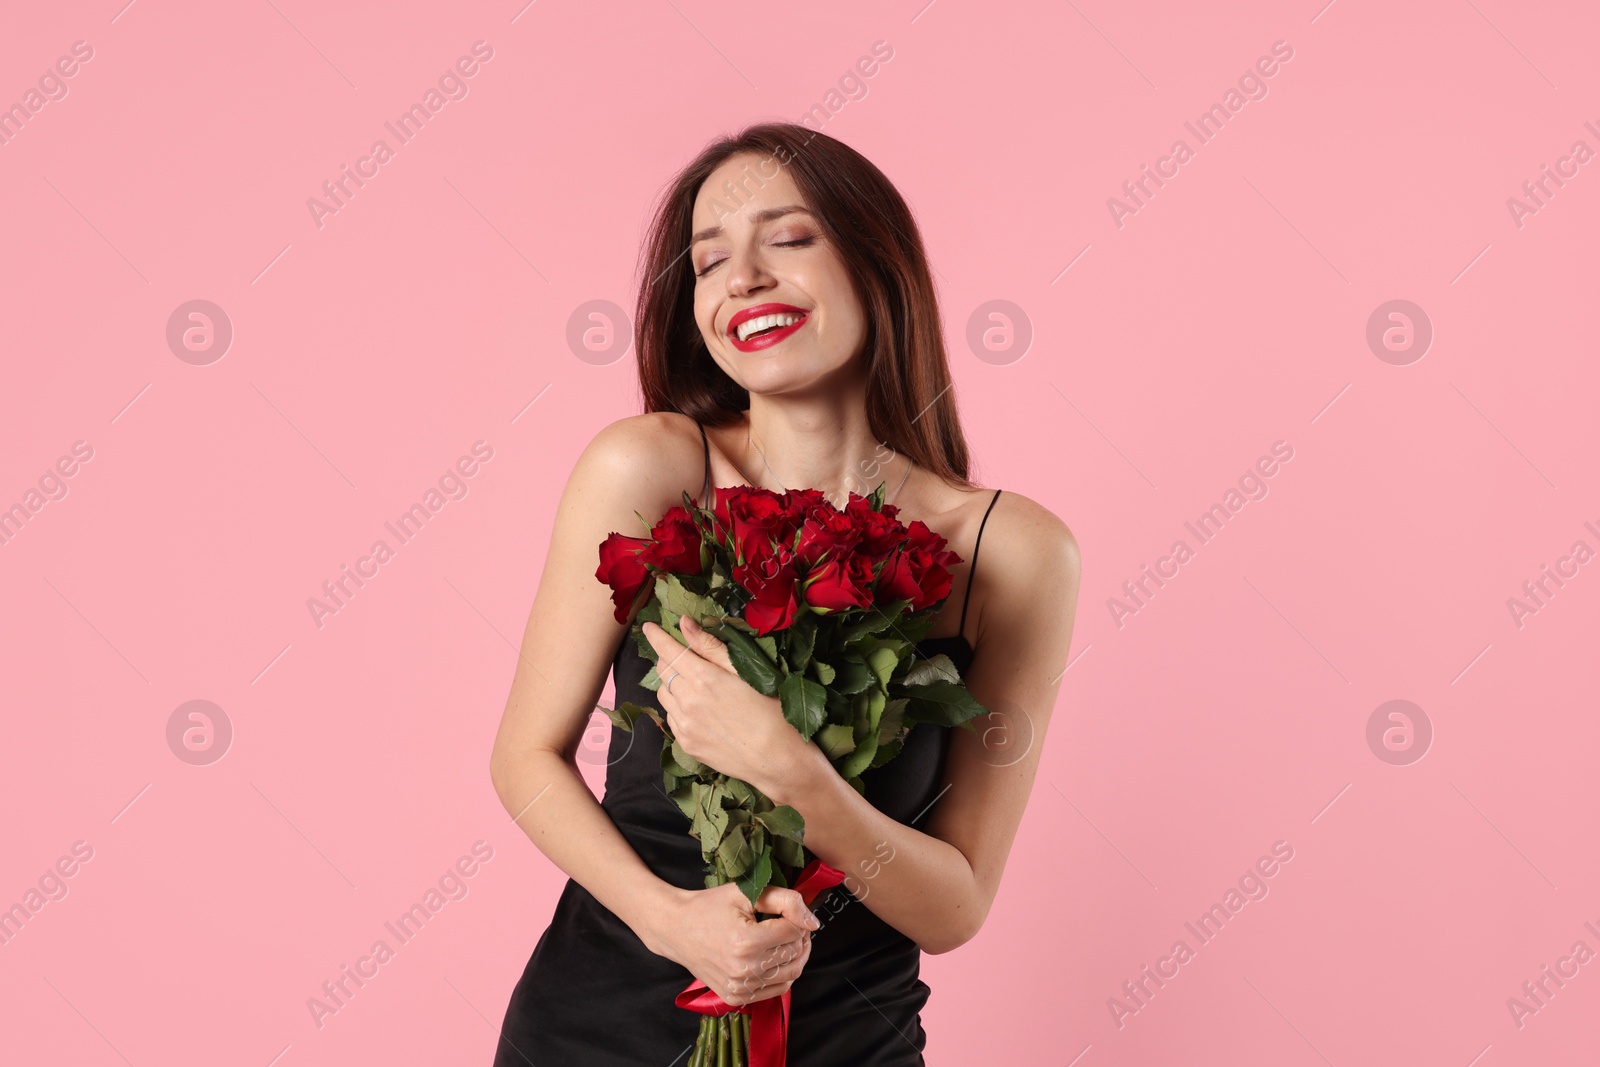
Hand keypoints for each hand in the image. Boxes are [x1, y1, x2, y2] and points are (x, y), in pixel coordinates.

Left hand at [642, 617, 807, 794]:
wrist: (777, 759)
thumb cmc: (770, 710)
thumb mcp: (745, 671)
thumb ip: (711, 647)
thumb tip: (685, 624)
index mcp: (703, 679)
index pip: (668, 651)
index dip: (656, 636)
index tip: (648, 627)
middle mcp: (687, 702)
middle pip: (663, 671)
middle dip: (668, 658)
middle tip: (682, 654)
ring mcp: (684, 726)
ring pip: (663, 694)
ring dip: (672, 683)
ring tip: (693, 683)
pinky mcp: (686, 744)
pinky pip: (671, 717)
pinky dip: (677, 707)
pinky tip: (698, 708)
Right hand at [648, 882, 818, 1005]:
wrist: (676, 929)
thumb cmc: (710, 907)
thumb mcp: (746, 892)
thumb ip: (784, 900)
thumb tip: (813, 921)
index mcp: (746, 942)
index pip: (794, 931)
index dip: (798, 918)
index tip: (790, 910)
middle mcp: (744, 970)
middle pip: (794, 953)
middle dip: (799, 936)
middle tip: (791, 923)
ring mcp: (740, 988)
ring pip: (791, 974)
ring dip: (796, 955)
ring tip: (786, 939)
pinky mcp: (736, 997)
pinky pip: (776, 990)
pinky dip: (783, 973)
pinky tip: (775, 957)